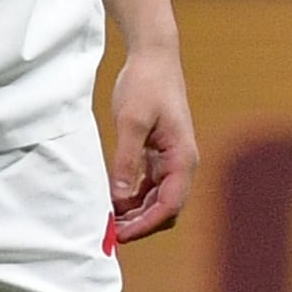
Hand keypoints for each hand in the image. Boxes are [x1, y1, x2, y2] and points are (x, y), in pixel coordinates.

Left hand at [104, 41, 195, 244]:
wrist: (154, 57)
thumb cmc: (146, 84)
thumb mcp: (130, 122)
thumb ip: (126, 161)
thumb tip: (120, 198)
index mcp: (182, 157)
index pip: (169, 205)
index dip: (146, 224)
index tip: (121, 234)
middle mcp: (182, 163)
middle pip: (166, 208)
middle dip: (141, 224)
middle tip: (110, 232)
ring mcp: (172, 160)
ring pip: (158, 200)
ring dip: (137, 213)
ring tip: (109, 220)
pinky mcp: (161, 154)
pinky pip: (151, 186)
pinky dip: (135, 198)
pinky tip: (115, 201)